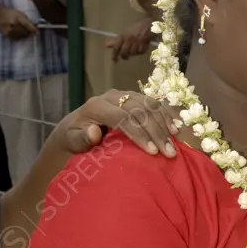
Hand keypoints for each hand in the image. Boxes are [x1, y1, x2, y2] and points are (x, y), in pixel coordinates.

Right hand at [0, 5, 37, 39]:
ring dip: (25, 36)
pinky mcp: (7, 34)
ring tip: (27, 34)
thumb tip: (34, 27)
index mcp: (18, 17)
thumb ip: (27, 20)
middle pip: (25, 32)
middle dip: (30, 33)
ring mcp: (10, 30)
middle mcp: (14, 24)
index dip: (34, 29)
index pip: (28, 25)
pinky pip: (16, 39)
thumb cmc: (11, 13)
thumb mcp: (20, 13)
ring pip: (21, 36)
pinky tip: (21, 36)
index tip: (38, 32)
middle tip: (33, 33)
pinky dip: (20, 38)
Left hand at [56, 90, 185, 156]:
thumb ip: (81, 138)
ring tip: (173, 144)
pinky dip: (165, 116)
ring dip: (164, 124)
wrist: (75, 125)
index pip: (122, 117)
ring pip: (149, 105)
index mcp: (97, 106)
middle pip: (140, 110)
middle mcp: (113, 96)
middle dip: (156, 132)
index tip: (152, 152)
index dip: (139, 134)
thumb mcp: (72, 141)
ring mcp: (125, 95)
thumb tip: (94, 132)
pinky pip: (153, 103)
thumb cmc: (74, 137)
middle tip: (168, 152)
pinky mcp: (134, 97)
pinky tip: (175, 130)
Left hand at [106, 19, 152, 61]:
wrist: (149, 23)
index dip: (114, 55)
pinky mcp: (144, 43)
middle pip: (124, 52)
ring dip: (134, 53)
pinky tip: (142, 48)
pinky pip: (141, 52)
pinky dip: (141, 52)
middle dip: (124, 56)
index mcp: (123, 35)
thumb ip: (116, 40)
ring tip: (135, 50)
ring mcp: (136, 41)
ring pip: (133, 53)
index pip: (116, 47)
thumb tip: (106, 45)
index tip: (114, 60)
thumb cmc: (136, 27)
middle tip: (126, 57)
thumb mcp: (125, 32)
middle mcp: (128, 39)